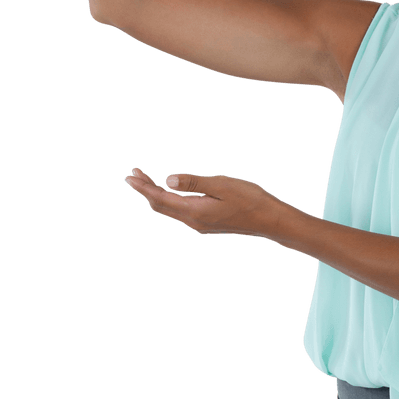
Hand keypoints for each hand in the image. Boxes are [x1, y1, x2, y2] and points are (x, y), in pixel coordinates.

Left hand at [123, 166, 284, 238]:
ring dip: (156, 195)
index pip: (160, 198)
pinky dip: (168, 200)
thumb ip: (194, 182)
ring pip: (169, 210)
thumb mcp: (221, 185)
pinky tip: (169, 192)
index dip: (143, 187)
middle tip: (134, 173)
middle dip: (146, 190)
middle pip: (161, 206)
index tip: (129, 176)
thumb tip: (168, 179)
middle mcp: (193, 222)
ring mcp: (199, 225)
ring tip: (146, 180)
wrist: (269, 220)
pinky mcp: (206, 224)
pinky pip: (179, 212)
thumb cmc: (249, 199)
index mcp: (194, 211)